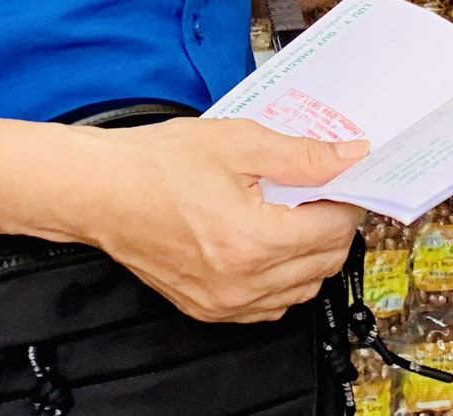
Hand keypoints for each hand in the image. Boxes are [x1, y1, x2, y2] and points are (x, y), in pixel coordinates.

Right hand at [79, 119, 367, 321]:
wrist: (101, 192)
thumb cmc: (158, 165)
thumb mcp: (240, 143)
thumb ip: (304, 156)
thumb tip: (350, 157)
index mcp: (253, 241)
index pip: (334, 230)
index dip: (347, 198)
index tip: (345, 178)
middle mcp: (241, 283)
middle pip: (325, 263)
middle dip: (334, 225)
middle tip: (324, 191)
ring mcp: (223, 302)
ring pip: (302, 290)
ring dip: (313, 254)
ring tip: (297, 215)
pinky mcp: (208, 309)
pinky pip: (268, 306)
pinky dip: (284, 280)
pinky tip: (272, 246)